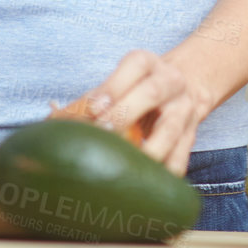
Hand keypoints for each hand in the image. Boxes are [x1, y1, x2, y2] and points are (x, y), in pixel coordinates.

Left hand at [70, 49, 213, 176]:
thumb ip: (95, 98)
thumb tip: (56, 122)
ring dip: (147, 148)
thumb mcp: (121, 80)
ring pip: (170, 130)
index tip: (94, 107)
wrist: (184, 89)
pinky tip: (144, 183)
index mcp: (148, 64)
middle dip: (125, 113)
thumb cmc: (137, 88)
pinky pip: (179, 159)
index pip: (135, 65)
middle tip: (103, 132)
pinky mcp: (191, 137)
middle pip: (151, 93)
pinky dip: (162, 174)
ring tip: (125, 165)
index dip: (114, 86)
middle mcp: (170, 82)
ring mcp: (184, 110)